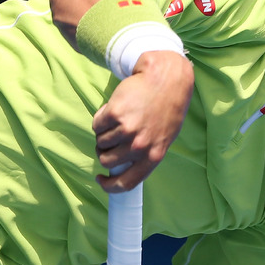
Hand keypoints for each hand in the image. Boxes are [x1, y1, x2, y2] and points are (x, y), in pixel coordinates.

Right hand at [93, 51, 193, 189]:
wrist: (166, 79)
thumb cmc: (166, 108)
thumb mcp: (163, 138)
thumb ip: (145, 154)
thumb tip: (123, 166)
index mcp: (153, 157)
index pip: (126, 183)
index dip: (110, 185)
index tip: (102, 179)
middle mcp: (139, 147)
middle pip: (107, 161)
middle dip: (105, 151)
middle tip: (113, 138)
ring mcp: (126, 131)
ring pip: (101, 142)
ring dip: (104, 133)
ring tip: (119, 119)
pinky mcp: (115, 114)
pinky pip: (97, 124)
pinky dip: (101, 118)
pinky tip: (115, 108)